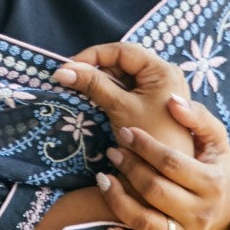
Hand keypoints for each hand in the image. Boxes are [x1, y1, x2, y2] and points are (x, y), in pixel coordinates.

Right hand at [52, 40, 194, 155]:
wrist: (167, 178)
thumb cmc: (149, 139)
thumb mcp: (119, 108)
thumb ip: (92, 85)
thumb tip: (62, 71)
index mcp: (162, 70)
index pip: (122, 51)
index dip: (93, 56)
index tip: (68, 67)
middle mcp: (164, 75)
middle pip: (123, 62)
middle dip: (97, 69)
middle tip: (71, 80)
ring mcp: (160, 89)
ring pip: (124, 76)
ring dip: (102, 82)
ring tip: (80, 90)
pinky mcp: (154, 103)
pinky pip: (128, 90)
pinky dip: (111, 93)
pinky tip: (96, 99)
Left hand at [54, 44, 229, 229]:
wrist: (225, 207)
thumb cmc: (213, 164)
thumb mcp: (216, 139)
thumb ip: (198, 116)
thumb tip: (173, 101)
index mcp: (212, 182)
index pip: (171, 163)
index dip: (145, 145)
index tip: (126, 132)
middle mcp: (199, 212)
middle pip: (155, 190)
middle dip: (129, 168)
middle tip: (112, 150)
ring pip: (145, 222)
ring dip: (118, 200)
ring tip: (102, 178)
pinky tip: (109, 228)